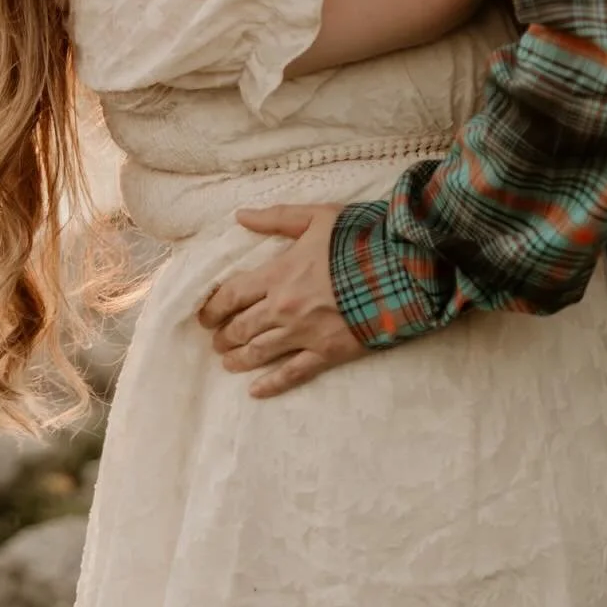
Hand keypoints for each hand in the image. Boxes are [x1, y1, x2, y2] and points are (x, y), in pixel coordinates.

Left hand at [195, 205, 365, 397]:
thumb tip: (241, 216)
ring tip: (228, 363)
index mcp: (279, 273)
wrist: (401, 267)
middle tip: (217, 340)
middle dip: (224, 335)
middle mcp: (284, 307)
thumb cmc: (359, 237)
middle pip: (241, 328)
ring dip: (238, 359)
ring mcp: (305, 333)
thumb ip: (277, 218)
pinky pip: (292, 373)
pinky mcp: (327, 352)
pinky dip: (271, 384)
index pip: (232, 295)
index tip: (205, 315)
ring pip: (259, 352)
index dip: (214, 307)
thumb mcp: (317, 216)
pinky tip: (255, 391)